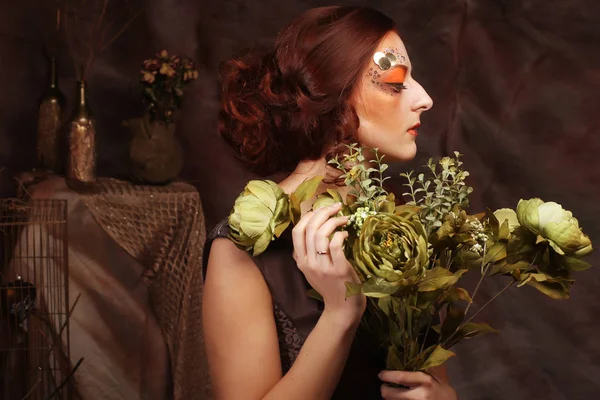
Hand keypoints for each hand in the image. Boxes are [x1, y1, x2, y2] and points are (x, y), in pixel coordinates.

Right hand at [292, 202, 365, 323]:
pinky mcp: (338, 269)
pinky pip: (335, 245)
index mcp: (300, 260)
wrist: (342, 308)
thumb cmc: (330, 286)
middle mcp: (308, 263)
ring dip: (334, 221)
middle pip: (310, 229)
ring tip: (344, 219)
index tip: (321, 210)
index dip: (308, 216)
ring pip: (321, 234)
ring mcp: (323, 267)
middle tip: (336, 207)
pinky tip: (345, 234)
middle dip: (323, 213)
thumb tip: (311, 228)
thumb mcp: (311, 270)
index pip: (297, 231)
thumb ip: (307, 253)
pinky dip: (340, 235)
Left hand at [379, 370, 456, 399]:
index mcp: (425, 381)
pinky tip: (398, 399)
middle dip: (384, 391)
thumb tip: (419, 349)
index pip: (401, 377)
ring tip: (392, 393)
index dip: (388, 375)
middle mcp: (419, 395)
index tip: (380, 374)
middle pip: (392, 395)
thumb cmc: (444, 392)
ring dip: (390, 398)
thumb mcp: (439, 377)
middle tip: (384, 387)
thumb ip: (429, 365)